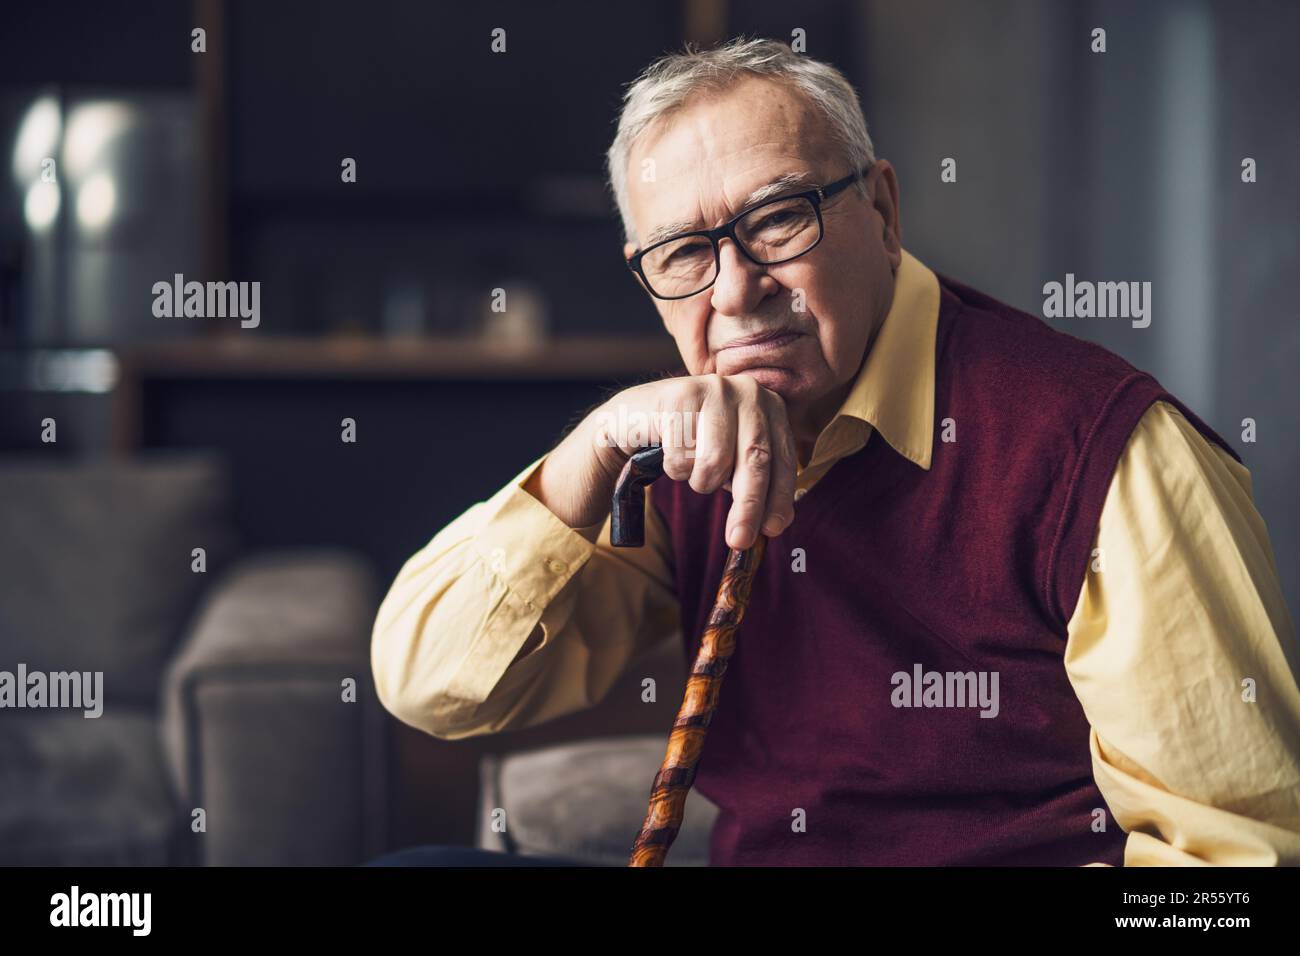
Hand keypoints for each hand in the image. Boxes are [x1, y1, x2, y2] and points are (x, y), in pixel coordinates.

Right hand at [561, 374, 797, 549]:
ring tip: (690, 467)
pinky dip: (675, 467)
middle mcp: (749, 391)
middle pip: (754, 460)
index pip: (782, 460)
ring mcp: (714, 389)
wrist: (634, 420)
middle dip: (748, 506)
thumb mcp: (732, 461)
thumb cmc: (691, 442)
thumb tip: (779, 522)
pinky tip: (669, 451)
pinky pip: (683, 456)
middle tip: (738, 541)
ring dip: (699, 479)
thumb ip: (757, 484)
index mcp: (771, 406)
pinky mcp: (680, 395)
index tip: (772, 531)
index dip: (779, 499)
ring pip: (716, 461)